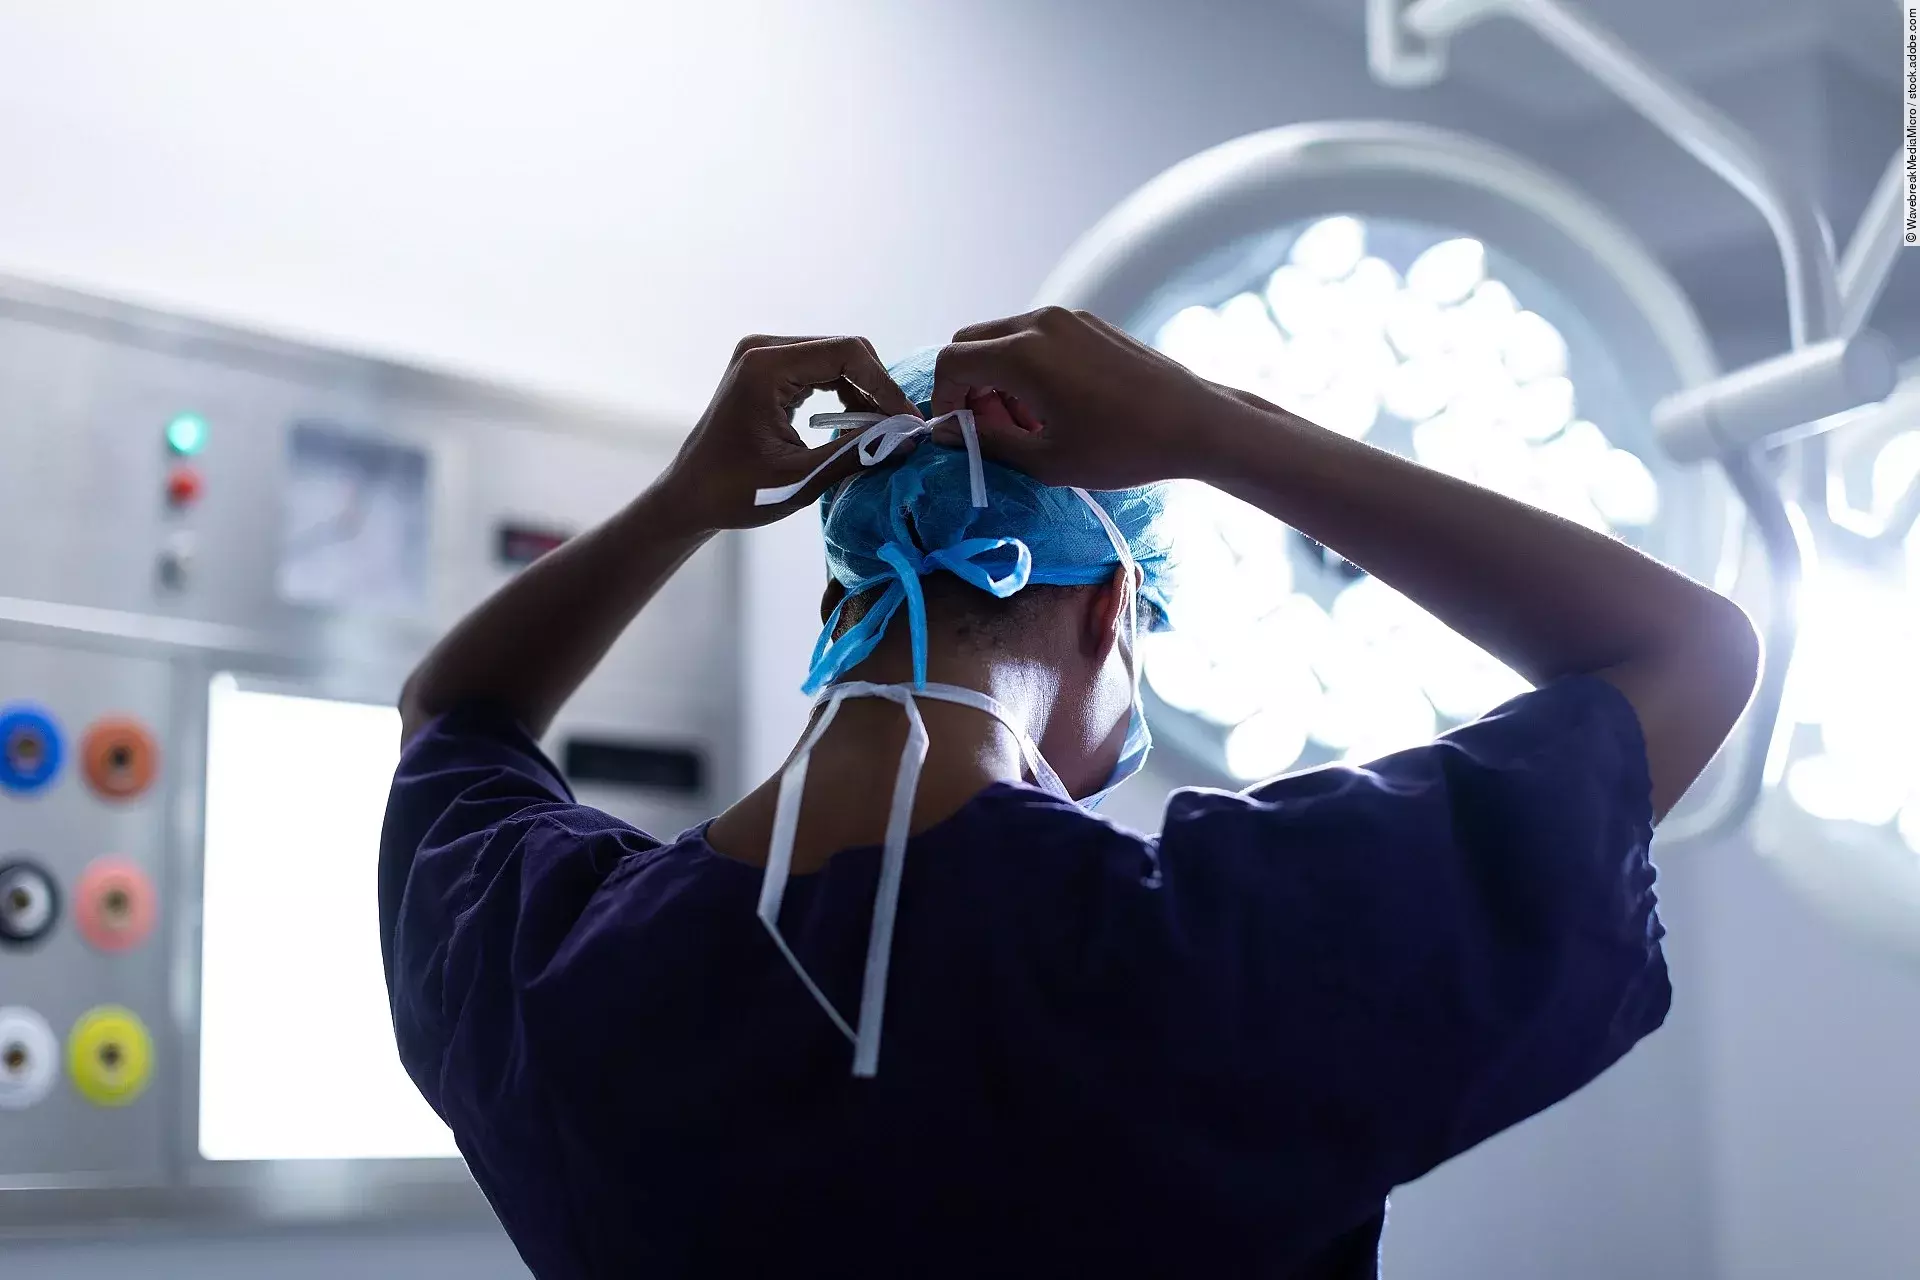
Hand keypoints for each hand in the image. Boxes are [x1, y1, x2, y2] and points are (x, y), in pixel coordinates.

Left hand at [656, 335, 920, 530]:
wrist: (690, 498)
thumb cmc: (735, 493)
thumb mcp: (801, 478)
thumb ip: (856, 453)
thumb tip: (908, 439)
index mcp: (766, 367)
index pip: (846, 353)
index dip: (884, 385)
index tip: (908, 420)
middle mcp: (764, 350)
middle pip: (844, 350)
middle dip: (877, 387)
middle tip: (901, 428)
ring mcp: (763, 358)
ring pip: (836, 359)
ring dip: (863, 392)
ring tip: (882, 430)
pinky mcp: (767, 371)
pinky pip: (820, 370)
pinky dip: (844, 394)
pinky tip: (856, 424)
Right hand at [927, 307, 1253, 489]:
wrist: (1196, 423)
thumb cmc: (1123, 448)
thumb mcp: (1045, 460)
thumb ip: (986, 442)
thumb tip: (947, 433)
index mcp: (1022, 353)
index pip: (951, 363)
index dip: (942, 401)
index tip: (958, 433)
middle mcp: (1040, 322)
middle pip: (972, 342)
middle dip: (969, 386)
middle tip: (993, 429)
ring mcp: (1069, 318)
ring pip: (1004, 339)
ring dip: (998, 378)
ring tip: (1028, 425)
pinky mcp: (1091, 322)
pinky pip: (1038, 337)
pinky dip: (1028, 367)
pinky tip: (1057, 407)